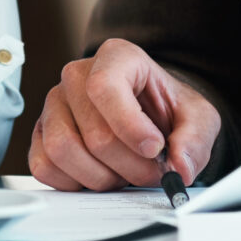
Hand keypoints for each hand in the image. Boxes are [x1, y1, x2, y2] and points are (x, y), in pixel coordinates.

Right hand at [28, 38, 220, 190]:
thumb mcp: (198, 117)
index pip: (104, 88)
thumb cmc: (166, 111)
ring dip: (101, 177)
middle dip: (129, 165)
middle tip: (151, 171)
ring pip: (62, 150)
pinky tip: (98, 175)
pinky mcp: (41, 133)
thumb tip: (180, 166)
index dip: (129, 126)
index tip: (154, 148)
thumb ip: (195, 139)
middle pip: (93, 133)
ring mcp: (54, 104)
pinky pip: (44, 166)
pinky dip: (74, 182)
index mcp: (117, 57)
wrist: (151, 117)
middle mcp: (78, 76)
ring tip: (124, 173)